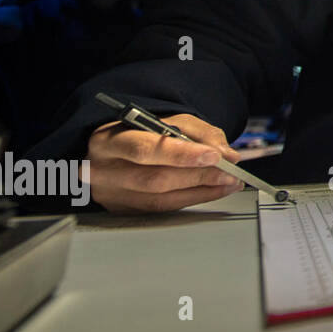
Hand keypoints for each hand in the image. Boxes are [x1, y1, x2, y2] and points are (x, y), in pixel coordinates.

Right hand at [87, 114, 245, 212]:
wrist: (119, 149)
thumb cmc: (144, 133)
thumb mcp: (171, 121)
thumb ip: (200, 134)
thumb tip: (225, 154)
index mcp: (109, 140)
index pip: (144, 149)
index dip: (180, 154)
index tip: (213, 156)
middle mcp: (104, 171)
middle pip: (154, 179)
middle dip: (197, 176)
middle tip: (229, 172)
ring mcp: (111, 195)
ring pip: (160, 199)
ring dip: (201, 191)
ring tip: (229, 182)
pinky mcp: (124, 210)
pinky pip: (163, 209)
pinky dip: (193, 199)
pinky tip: (213, 191)